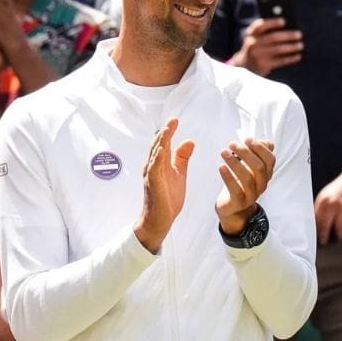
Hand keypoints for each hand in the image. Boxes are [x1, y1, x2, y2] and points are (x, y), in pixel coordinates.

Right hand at [137, 118, 195, 252]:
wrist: (159, 220)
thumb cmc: (167, 198)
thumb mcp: (179, 174)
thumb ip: (182, 158)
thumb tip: (189, 141)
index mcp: (160, 164)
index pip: (164, 144)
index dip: (169, 132)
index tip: (175, 120)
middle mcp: (153, 168)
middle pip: (158, 146)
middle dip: (165, 133)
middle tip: (172, 120)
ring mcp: (151, 176)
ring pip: (154, 156)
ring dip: (160, 143)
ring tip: (166, 130)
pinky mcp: (153, 186)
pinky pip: (154, 171)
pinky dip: (157, 160)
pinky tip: (161, 151)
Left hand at [215, 138, 275, 234]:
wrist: (233, 206)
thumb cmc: (241, 181)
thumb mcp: (251, 166)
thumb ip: (258, 153)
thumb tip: (267, 142)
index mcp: (266, 174)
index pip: (270, 160)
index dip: (260, 148)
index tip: (247, 139)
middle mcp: (262, 184)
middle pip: (259, 167)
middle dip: (246, 153)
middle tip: (232, 144)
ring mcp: (252, 195)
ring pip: (247, 178)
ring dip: (235, 163)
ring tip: (224, 152)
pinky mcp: (239, 202)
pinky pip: (235, 190)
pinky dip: (228, 177)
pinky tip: (221, 167)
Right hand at [231, 17, 301, 74]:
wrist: (245, 66)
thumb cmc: (257, 47)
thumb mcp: (257, 38)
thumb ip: (268, 31)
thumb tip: (289, 27)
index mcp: (251, 33)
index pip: (260, 25)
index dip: (272, 22)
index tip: (284, 21)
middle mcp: (252, 43)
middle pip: (273, 37)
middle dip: (288, 35)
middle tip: (299, 34)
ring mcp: (257, 55)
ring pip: (278, 49)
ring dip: (291, 47)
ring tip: (300, 45)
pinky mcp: (263, 65)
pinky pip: (280, 61)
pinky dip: (290, 58)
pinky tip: (298, 55)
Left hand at [313, 160, 341, 243]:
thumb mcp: (330, 190)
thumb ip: (325, 203)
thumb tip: (319, 217)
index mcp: (323, 198)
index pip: (316, 217)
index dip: (316, 227)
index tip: (315, 233)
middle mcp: (331, 203)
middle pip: (325, 225)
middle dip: (324, 234)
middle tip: (324, 241)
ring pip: (339, 227)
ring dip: (339, 233)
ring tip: (340, 237)